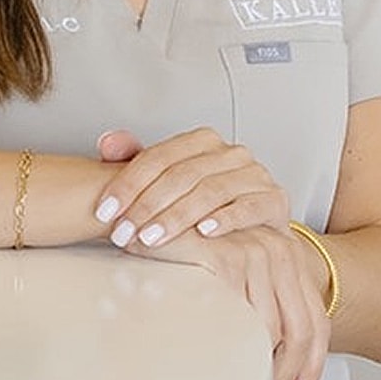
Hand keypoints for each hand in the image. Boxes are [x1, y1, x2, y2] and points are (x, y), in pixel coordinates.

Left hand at [93, 127, 289, 250]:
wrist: (258, 225)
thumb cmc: (208, 203)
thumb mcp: (169, 182)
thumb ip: (136, 160)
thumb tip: (107, 142)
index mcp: (201, 141)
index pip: (158, 157)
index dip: (127, 183)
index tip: (106, 209)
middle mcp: (229, 153)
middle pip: (180, 175)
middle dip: (146, 206)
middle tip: (124, 231)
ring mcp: (254, 174)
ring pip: (210, 191)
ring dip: (176, 216)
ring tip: (151, 237)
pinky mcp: (274, 199)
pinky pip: (248, 206)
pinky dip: (224, 219)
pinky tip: (204, 232)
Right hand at [130, 223, 330, 379]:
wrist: (146, 210)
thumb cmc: (182, 246)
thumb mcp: (230, 272)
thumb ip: (252, 302)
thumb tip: (267, 359)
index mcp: (286, 255)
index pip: (314, 319)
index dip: (313, 363)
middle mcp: (278, 248)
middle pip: (302, 329)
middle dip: (288, 372)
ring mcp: (253, 250)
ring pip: (270, 329)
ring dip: (258, 366)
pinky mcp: (225, 255)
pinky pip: (239, 316)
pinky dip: (231, 345)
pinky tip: (219, 364)